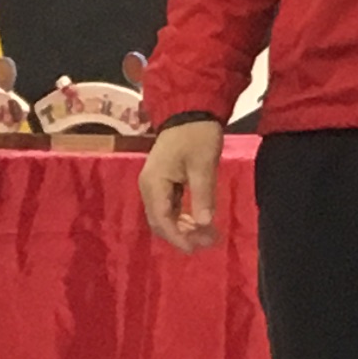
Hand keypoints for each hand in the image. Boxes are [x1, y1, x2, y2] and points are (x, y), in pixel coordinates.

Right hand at [140, 119, 224, 253]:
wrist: (191, 110)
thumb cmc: (197, 136)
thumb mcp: (203, 165)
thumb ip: (203, 194)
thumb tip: (204, 223)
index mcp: (153, 183)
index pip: (161, 219)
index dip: (178, 237)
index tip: (196, 248)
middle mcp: (149, 187)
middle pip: (160, 221)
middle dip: (182, 235)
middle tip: (208, 242)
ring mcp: (154, 184)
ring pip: (165, 215)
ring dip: (184, 227)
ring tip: (208, 234)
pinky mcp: (163, 180)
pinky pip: (169, 205)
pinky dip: (183, 215)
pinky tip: (199, 221)